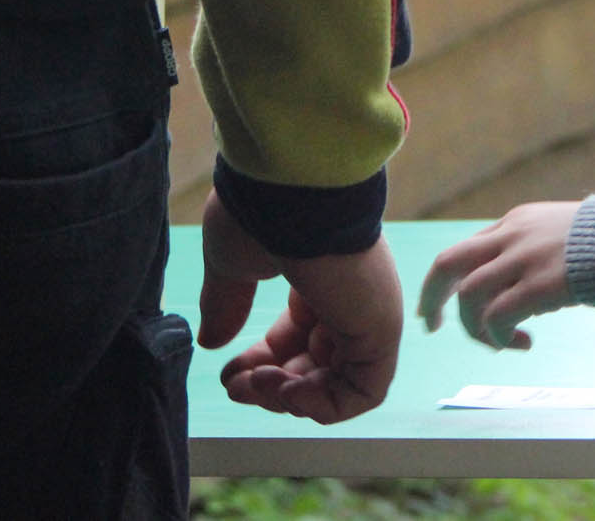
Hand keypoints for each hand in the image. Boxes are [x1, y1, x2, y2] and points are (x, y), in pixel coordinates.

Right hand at [196, 190, 401, 423]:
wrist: (290, 189)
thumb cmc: (262, 214)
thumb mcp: (233, 265)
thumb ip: (227, 304)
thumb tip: (213, 343)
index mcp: (320, 278)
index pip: (298, 340)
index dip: (262, 365)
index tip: (229, 376)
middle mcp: (350, 298)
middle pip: (317, 367)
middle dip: (272, 388)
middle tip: (238, 386)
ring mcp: (368, 314)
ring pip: (340, 385)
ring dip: (290, 399)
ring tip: (256, 384)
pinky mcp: (381, 331)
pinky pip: (364, 392)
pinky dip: (322, 405)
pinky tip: (285, 389)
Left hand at [417, 201, 579, 350]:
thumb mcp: (561, 231)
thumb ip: (533, 247)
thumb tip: (518, 278)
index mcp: (516, 222)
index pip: (465, 249)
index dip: (445, 280)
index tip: (442, 304)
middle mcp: (512, 236)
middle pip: (447, 264)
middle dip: (431, 297)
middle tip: (431, 326)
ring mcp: (524, 259)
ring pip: (469, 296)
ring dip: (476, 328)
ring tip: (501, 343)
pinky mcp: (540, 285)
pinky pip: (498, 317)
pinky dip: (500, 336)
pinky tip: (522, 342)